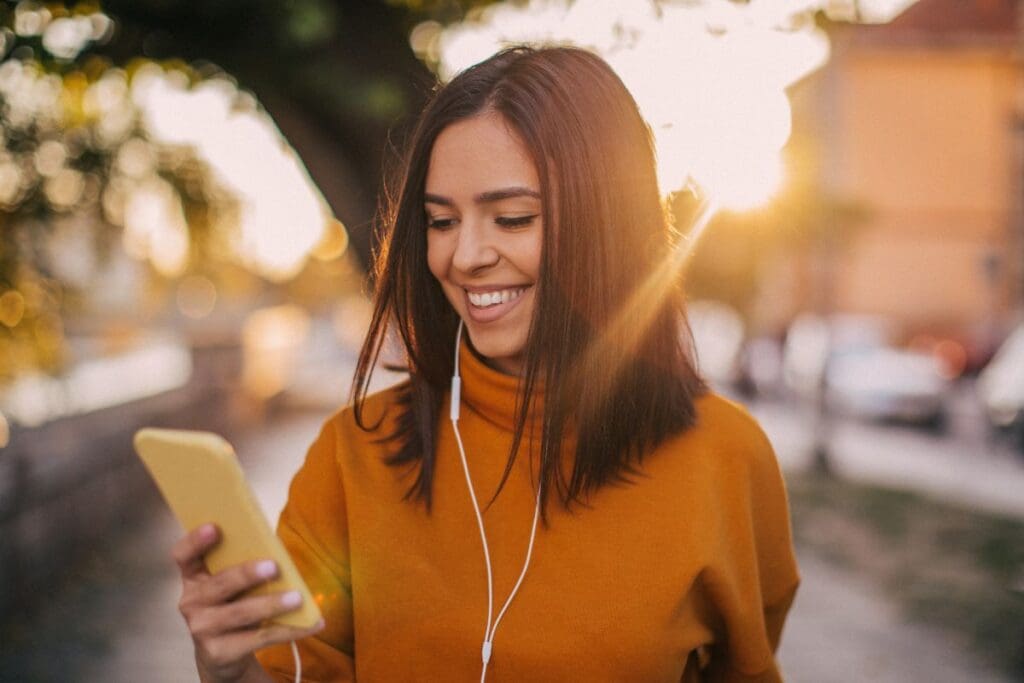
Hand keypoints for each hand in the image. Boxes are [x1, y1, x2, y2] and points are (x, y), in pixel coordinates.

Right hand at [172, 523, 324, 682]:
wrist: (222, 653)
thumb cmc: (233, 605)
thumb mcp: (232, 585)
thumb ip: (243, 564)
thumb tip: (278, 548)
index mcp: (194, 577)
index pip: (183, 555)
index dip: (195, 541)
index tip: (215, 527)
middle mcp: (191, 602)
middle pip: (219, 584)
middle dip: (246, 574)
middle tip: (274, 567)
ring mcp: (202, 628)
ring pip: (239, 613)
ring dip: (271, 604)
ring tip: (297, 598)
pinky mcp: (219, 652)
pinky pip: (258, 639)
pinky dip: (288, 630)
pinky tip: (311, 623)